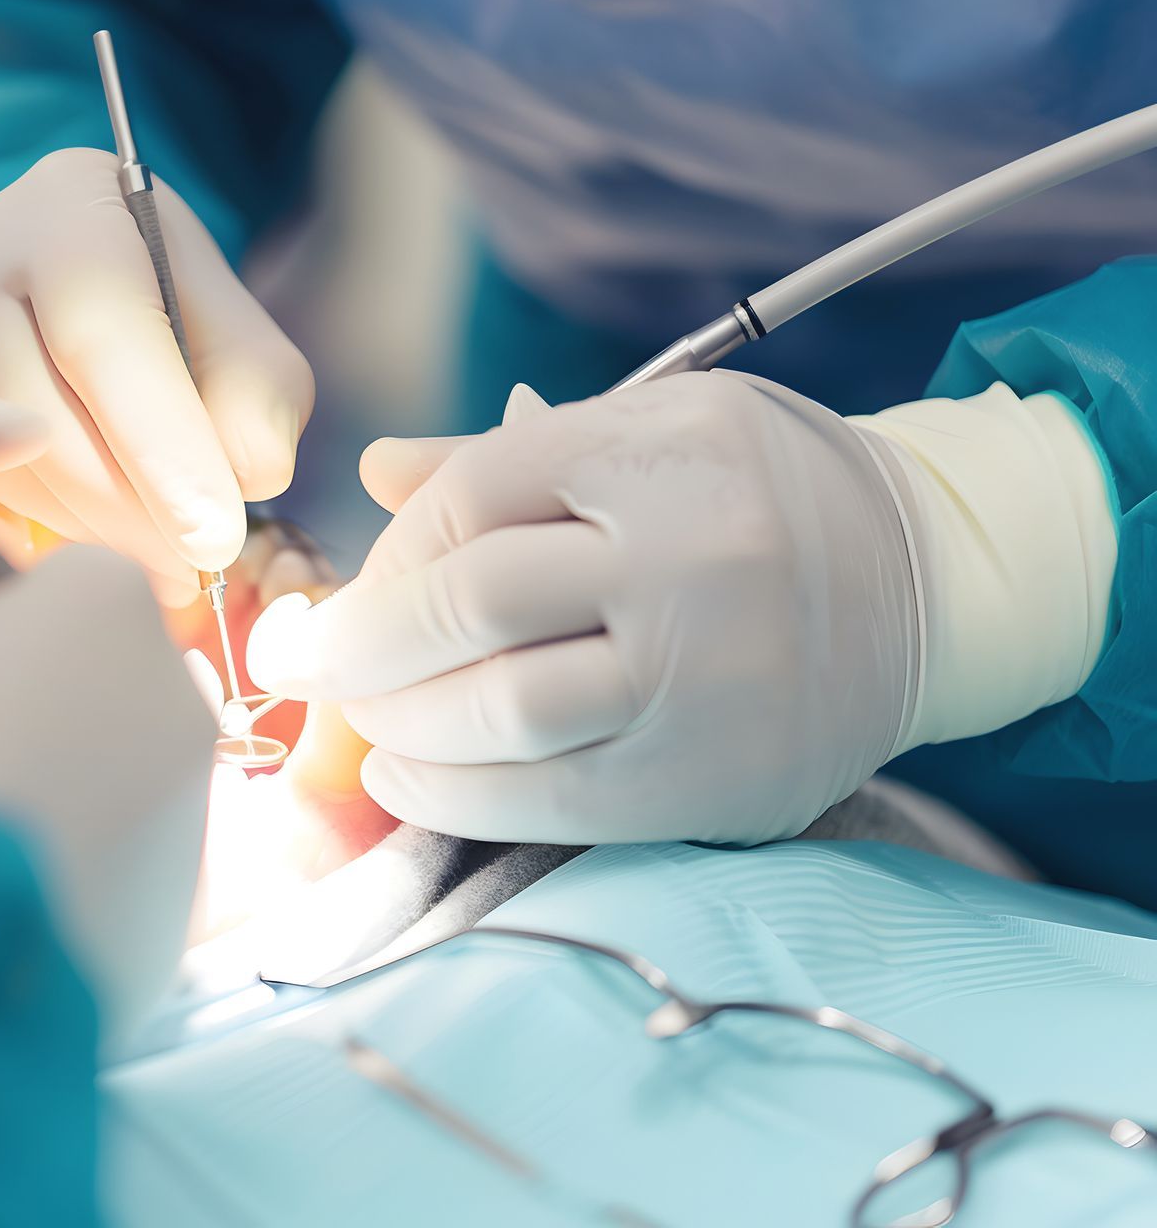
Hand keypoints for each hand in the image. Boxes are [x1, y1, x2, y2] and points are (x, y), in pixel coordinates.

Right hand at [0, 148, 314, 603]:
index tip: (213, 535)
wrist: (77, 301)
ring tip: (154, 549)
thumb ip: (258, 395)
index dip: (163, 446)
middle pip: (39, 411)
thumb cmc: (170, 318)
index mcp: (68, 208)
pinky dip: (26, 534)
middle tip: (194, 566)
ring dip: (87, 529)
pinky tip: (82, 546)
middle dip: (129, 509)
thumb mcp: (239, 336)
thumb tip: (248, 473)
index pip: (104, 332)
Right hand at [0, 526, 216, 1040]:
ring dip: (49, 790)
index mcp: (112, 599)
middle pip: (91, 677)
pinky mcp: (180, 910)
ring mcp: (189, 809)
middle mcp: (180, 694)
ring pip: (109, 774)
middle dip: (28, 705)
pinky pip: (115, 866)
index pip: (49, 583)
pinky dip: (65, 872)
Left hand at [250, 371, 923, 845]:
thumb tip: (373, 472)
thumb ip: (507, 456)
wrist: (925, 589)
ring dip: (397, 724)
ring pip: (501, 710)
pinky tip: (406, 780)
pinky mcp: (714, 778)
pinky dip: (453, 797)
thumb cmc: (759, 496)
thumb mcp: (655, 430)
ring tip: (362, 721)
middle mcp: (690, 557)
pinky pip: (550, 802)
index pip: (471, 498)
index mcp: (665, 449)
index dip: (388, 555)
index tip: (350, 592)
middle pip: (470, 606)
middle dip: (360, 646)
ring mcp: (707, 676)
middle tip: (307, 666)